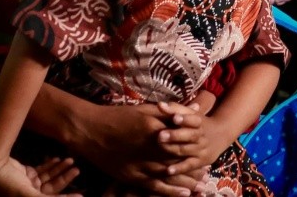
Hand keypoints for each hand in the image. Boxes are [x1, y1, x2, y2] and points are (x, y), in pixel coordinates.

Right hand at [0, 156, 81, 196]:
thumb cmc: (9, 185)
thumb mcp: (28, 194)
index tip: (81, 195)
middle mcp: (31, 194)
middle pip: (53, 188)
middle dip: (65, 178)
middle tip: (77, 169)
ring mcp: (30, 184)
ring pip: (49, 177)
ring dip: (60, 169)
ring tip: (70, 160)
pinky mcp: (28, 174)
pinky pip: (43, 170)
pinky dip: (51, 165)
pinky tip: (58, 159)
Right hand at [67, 102, 204, 195]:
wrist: (89, 130)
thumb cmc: (118, 116)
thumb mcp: (146, 109)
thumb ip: (172, 111)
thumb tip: (197, 109)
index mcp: (155, 127)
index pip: (182, 138)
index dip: (195, 146)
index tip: (206, 151)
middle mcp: (150, 147)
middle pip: (179, 158)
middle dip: (194, 166)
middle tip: (207, 173)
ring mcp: (141, 163)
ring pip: (170, 174)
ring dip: (187, 181)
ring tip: (201, 186)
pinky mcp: (131, 175)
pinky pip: (154, 185)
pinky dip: (170, 190)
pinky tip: (183, 194)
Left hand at [156, 101, 228, 177]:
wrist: (220, 136)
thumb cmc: (198, 124)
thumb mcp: (191, 115)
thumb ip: (175, 109)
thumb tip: (159, 104)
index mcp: (199, 122)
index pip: (193, 120)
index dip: (184, 119)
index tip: (174, 118)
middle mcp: (201, 136)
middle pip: (189, 135)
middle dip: (175, 135)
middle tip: (160, 135)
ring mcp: (201, 150)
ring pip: (187, 150)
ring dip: (173, 149)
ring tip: (161, 148)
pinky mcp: (200, 162)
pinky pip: (189, 165)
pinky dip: (179, 168)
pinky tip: (168, 170)